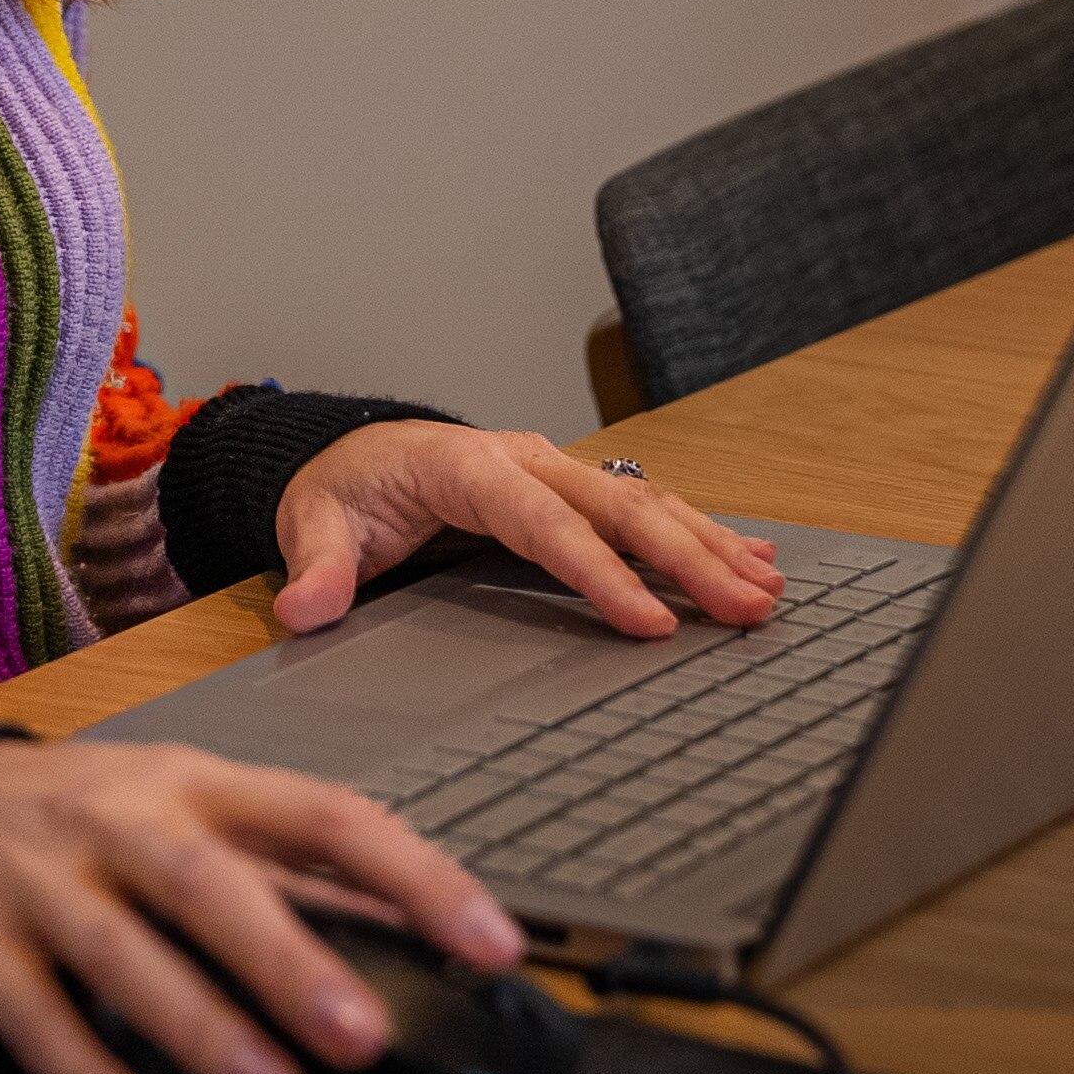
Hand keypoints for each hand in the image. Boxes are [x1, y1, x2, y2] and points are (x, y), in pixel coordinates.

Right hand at [0, 735, 520, 1073]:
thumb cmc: (87, 815)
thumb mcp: (189, 812)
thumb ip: (289, 869)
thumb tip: (414, 931)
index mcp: (198, 785)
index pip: (323, 815)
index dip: (412, 875)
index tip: (490, 941)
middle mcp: (122, 822)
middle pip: (210, 883)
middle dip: (289, 960)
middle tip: (365, 1034)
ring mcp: (43, 882)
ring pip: (122, 951)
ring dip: (200, 1025)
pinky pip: (36, 1020)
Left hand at [270, 423, 782, 638]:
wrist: (358, 451)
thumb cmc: (346, 488)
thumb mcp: (317, 523)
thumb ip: (319, 568)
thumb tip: (307, 610)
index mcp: (470, 468)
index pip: (546, 522)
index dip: (600, 572)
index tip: (650, 622)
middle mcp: (526, 460)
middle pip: (619, 506)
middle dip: (687, 558)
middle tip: (744, 608)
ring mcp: (556, 469)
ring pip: (646, 502)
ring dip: (709, 544)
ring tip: (766, 589)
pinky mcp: (572, 488)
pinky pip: (647, 506)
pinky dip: (702, 531)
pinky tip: (752, 558)